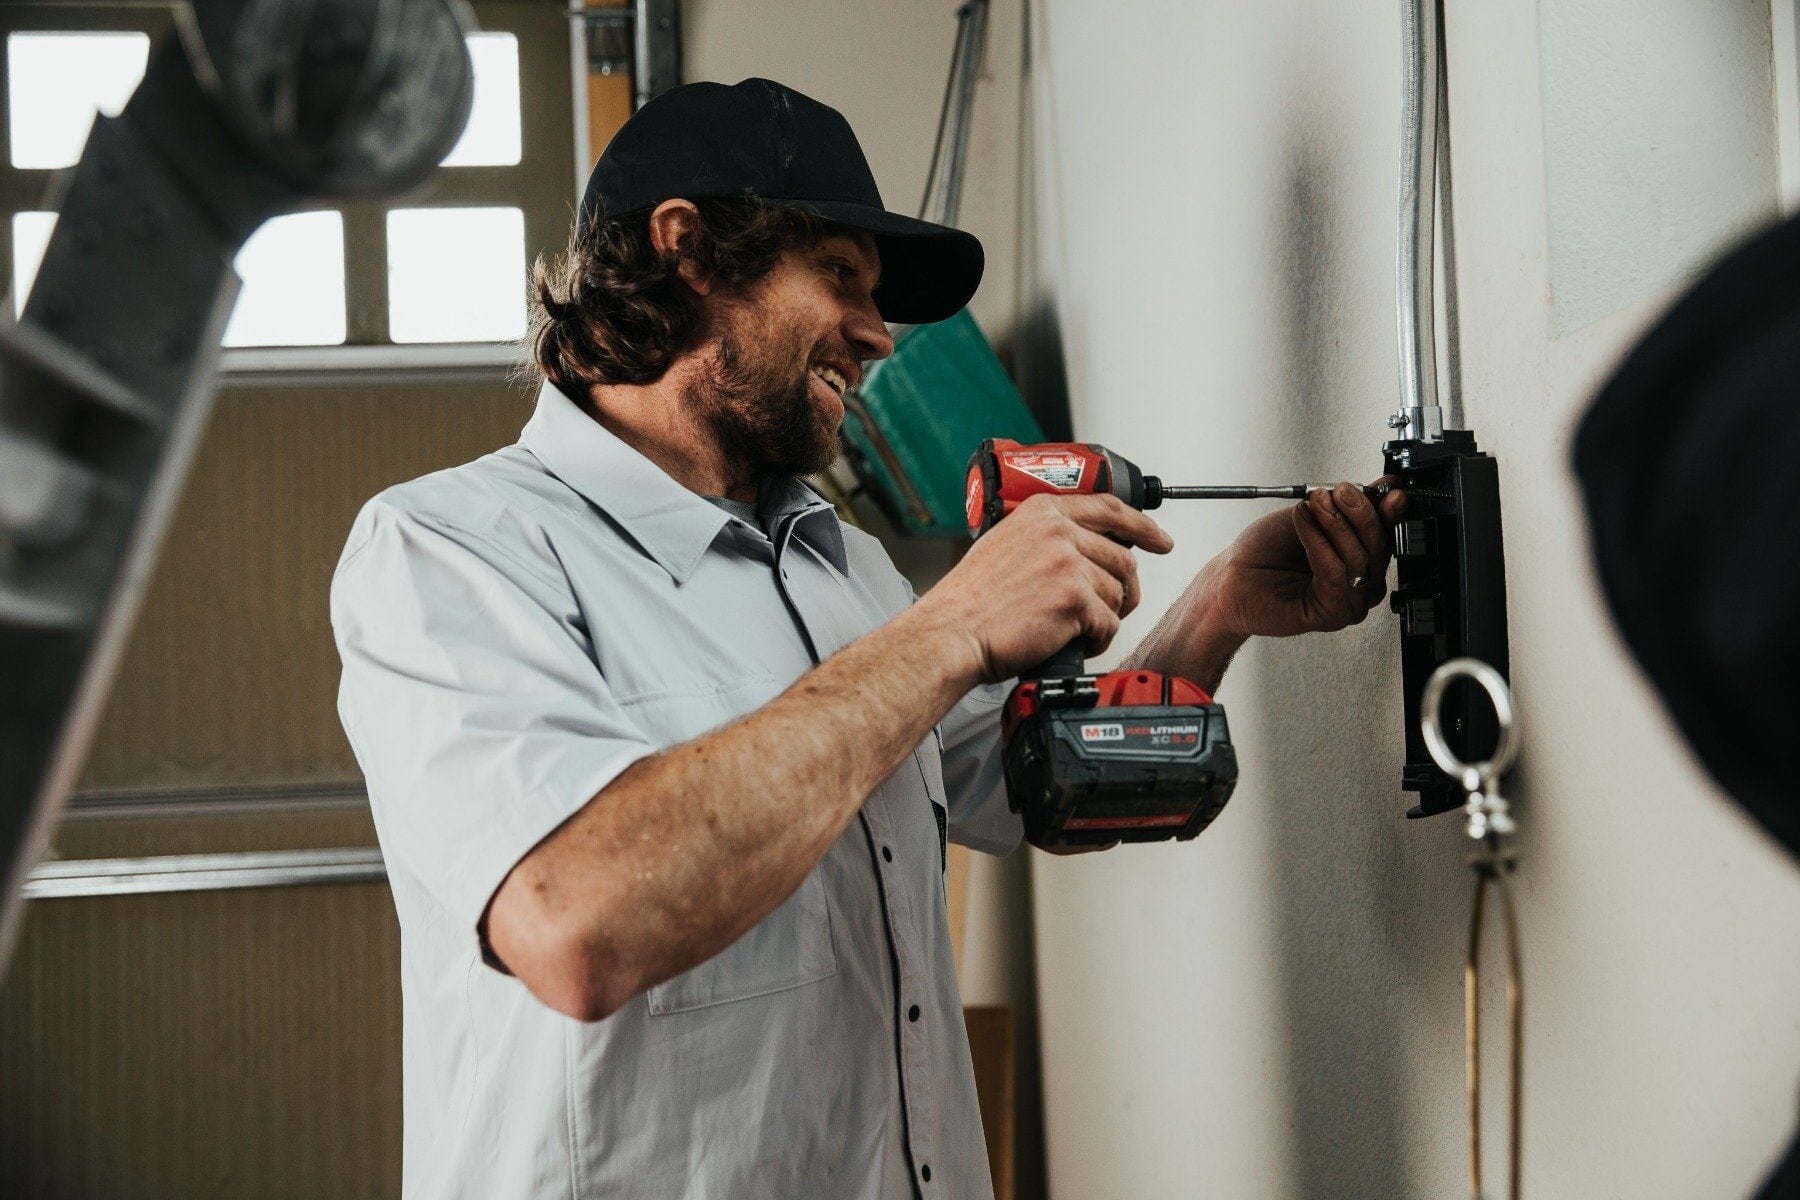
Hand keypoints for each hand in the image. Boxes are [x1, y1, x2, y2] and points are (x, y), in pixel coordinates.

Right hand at [912, 494, 1173, 682]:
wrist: (952, 632)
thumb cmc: (969, 600)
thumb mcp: (1004, 545)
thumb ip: (1043, 538)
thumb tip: (1081, 551)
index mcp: (1043, 512)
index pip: (1110, 508)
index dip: (1142, 526)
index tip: (1159, 539)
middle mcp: (1059, 532)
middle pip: (1122, 558)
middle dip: (1125, 589)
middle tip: (1117, 608)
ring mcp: (1068, 563)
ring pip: (1118, 593)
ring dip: (1106, 617)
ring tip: (1082, 630)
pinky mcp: (1075, 599)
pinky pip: (1109, 622)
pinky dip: (1099, 639)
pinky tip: (1078, 643)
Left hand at [1195, 480, 1406, 638]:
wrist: (1232, 576)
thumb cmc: (1266, 550)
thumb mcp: (1313, 514)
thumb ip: (1349, 504)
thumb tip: (1386, 486)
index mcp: (1363, 555)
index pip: (1389, 531)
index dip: (1388, 508)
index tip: (1384, 488)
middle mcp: (1362, 580)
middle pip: (1380, 545)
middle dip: (1359, 512)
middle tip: (1336, 491)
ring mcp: (1351, 600)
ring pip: (1359, 559)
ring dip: (1335, 525)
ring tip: (1312, 505)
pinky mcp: (1333, 615)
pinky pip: (1336, 575)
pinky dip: (1320, 545)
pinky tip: (1304, 525)